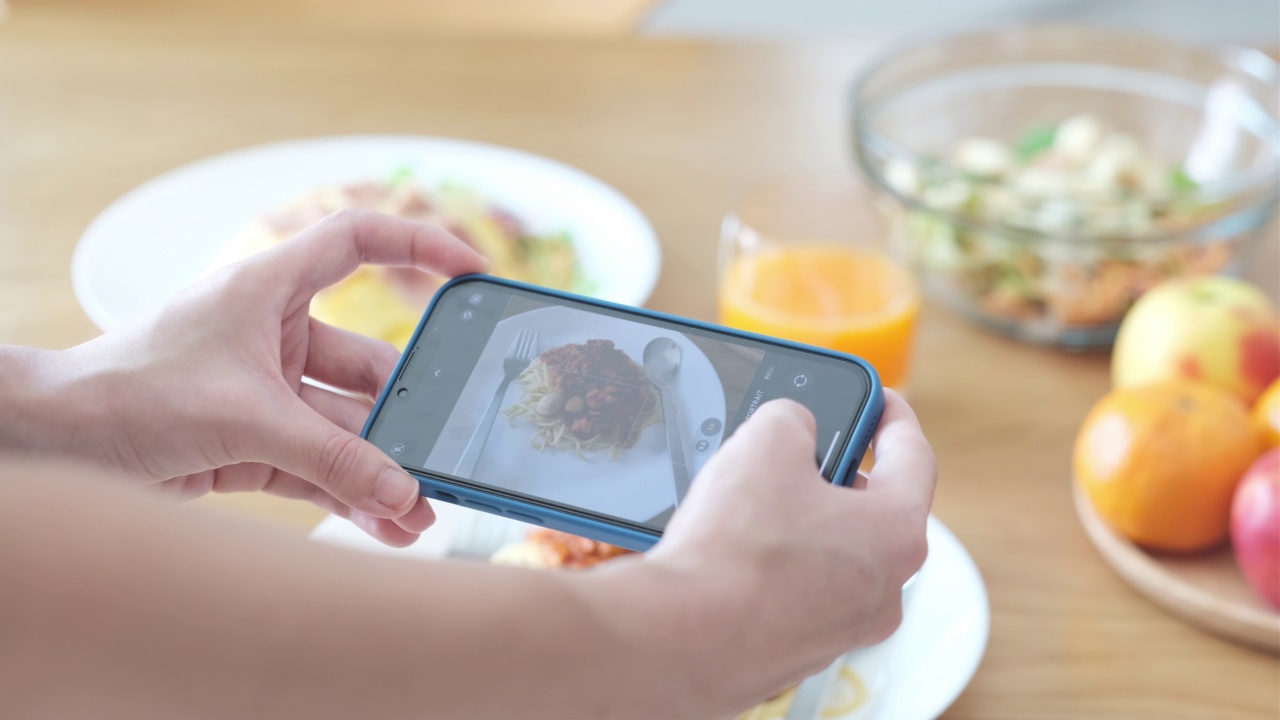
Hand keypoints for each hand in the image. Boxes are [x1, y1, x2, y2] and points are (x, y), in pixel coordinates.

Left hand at [38, 209, 487, 544]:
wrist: (55, 445)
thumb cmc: (128, 393)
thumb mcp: (244, 420)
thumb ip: (332, 458)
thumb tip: (405, 495)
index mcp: (270, 288)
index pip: (359, 241)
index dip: (420, 247)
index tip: (474, 275)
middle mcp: (275, 333)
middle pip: (368, 361)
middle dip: (407, 412)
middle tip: (447, 448)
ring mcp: (268, 390)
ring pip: (346, 424)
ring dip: (381, 466)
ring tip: (420, 510)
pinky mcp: (255, 440)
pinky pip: (320, 463)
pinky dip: (350, 491)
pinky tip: (387, 523)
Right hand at [641, 391, 934, 714]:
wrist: (684, 639)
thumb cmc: (738, 548)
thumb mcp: (766, 441)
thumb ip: (793, 418)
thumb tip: (791, 429)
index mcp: (896, 533)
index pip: (914, 458)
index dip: (894, 417)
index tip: (882, 400)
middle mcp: (883, 589)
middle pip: (872, 511)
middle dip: (836, 475)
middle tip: (801, 451)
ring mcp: (841, 628)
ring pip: (832, 556)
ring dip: (801, 523)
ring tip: (752, 500)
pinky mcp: (796, 651)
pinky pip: (795, 593)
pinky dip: (774, 567)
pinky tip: (733, 549)